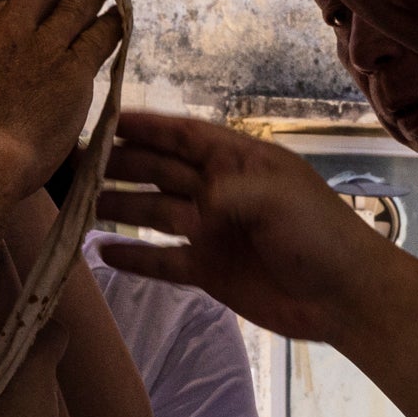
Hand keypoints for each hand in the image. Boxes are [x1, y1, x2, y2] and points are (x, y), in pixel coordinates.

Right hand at [94, 112, 395, 345]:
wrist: (344, 297)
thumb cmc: (319, 235)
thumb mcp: (278, 197)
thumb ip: (229, 190)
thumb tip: (189, 202)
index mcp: (238, 161)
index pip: (182, 136)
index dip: (145, 127)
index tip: (103, 119)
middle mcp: (219, 191)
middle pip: (159, 171)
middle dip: (119, 163)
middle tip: (72, 162)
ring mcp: (212, 231)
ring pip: (154, 212)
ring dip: (118, 205)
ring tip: (75, 202)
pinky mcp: (209, 270)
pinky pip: (163, 259)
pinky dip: (134, 256)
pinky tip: (101, 250)